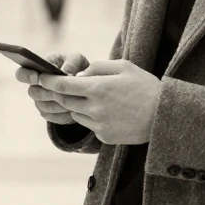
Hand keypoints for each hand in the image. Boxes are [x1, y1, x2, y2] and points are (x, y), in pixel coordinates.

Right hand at [16, 53, 89, 124]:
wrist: (84, 85)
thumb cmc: (77, 68)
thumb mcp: (77, 59)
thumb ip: (71, 62)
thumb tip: (66, 73)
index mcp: (38, 68)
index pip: (21, 73)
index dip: (27, 76)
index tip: (37, 77)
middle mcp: (36, 86)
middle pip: (33, 92)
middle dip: (48, 92)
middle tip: (63, 91)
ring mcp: (40, 101)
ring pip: (43, 106)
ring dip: (58, 103)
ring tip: (74, 99)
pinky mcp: (47, 113)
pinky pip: (50, 116)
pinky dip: (62, 113)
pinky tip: (73, 108)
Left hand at [38, 60, 162, 145]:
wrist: (163, 116)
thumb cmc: (145, 86)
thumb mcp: (124, 67)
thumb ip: (97, 67)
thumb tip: (78, 74)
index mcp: (99, 88)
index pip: (63, 85)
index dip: (49, 81)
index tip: (41, 77)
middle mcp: (95, 108)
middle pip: (65, 101)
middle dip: (58, 93)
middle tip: (56, 87)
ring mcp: (99, 125)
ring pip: (75, 113)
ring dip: (75, 105)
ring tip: (91, 97)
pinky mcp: (104, 136)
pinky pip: (89, 125)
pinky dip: (91, 117)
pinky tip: (107, 111)